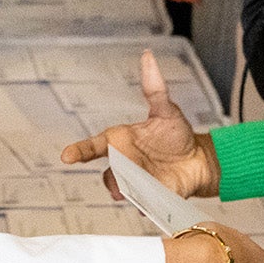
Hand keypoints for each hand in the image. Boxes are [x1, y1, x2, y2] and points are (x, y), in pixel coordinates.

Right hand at [61, 50, 220, 197]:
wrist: (197, 159)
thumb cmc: (176, 134)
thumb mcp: (166, 109)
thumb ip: (154, 87)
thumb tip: (148, 56)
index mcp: (120, 142)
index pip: (93, 147)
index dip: (79, 151)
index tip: (66, 156)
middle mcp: (123, 164)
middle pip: (108, 173)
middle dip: (112, 178)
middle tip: (119, 181)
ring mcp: (135, 183)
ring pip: (122, 191)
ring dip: (126, 193)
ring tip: (135, 193)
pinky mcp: (150, 198)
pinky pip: (143, 205)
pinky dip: (144, 206)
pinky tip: (150, 205)